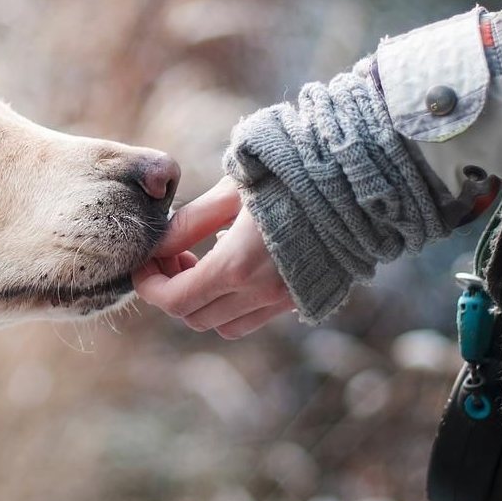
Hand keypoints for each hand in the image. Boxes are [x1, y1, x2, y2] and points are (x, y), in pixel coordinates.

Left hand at [136, 177, 293, 338]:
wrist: (357, 181)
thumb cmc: (290, 175)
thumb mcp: (231, 191)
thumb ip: (190, 223)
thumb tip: (157, 245)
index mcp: (237, 266)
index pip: (175, 300)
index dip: (149, 286)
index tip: (143, 264)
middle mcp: (261, 293)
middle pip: (194, 317)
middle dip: (172, 291)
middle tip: (172, 256)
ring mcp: (284, 300)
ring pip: (223, 325)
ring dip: (202, 302)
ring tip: (200, 262)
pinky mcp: (302, 298)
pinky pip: (253, 318)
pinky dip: (231, 304)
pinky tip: (233, 265)